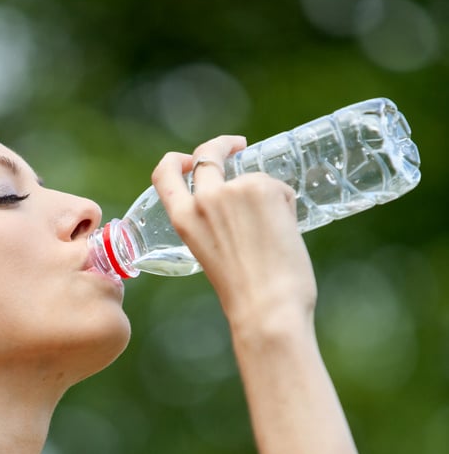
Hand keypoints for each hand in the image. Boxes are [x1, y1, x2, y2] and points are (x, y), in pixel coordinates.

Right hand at [151, 136, 316, 337]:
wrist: (268, 308)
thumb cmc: (245, 294)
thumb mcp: (213, 253)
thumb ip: (218, 224)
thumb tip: (245, 205)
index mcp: (184, 220)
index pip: (166, 173)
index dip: (177, 159)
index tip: (191, 158)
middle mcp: (205, 199)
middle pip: (210, 155)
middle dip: (224, 145)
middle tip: (240, 147)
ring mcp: (234, 190)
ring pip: (255, 179)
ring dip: (268, 199)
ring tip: (273, 240)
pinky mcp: (265, 189)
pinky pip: (279, 188)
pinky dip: (286, 207)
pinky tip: (285, 237)